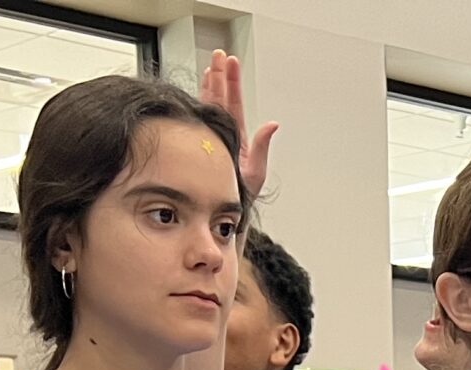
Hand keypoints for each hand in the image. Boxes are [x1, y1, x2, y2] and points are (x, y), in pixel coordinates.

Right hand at [199, 50, 276, 199]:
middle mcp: (225, 134)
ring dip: (210, 85)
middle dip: (221, 76)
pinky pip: (198, 119)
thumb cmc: (239, 197)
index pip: (235, 103)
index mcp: (238, 137)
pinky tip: (197, 88)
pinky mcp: (201, 145)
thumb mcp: (255, 172)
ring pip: (210, 106)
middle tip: (220, 55)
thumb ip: (262, 146)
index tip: (231, 62)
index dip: (233, 82)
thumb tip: (272, 124)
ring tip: (210, 66)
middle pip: (222, 99)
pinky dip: (197, 102)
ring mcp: (212, 138)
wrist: (221, 214)